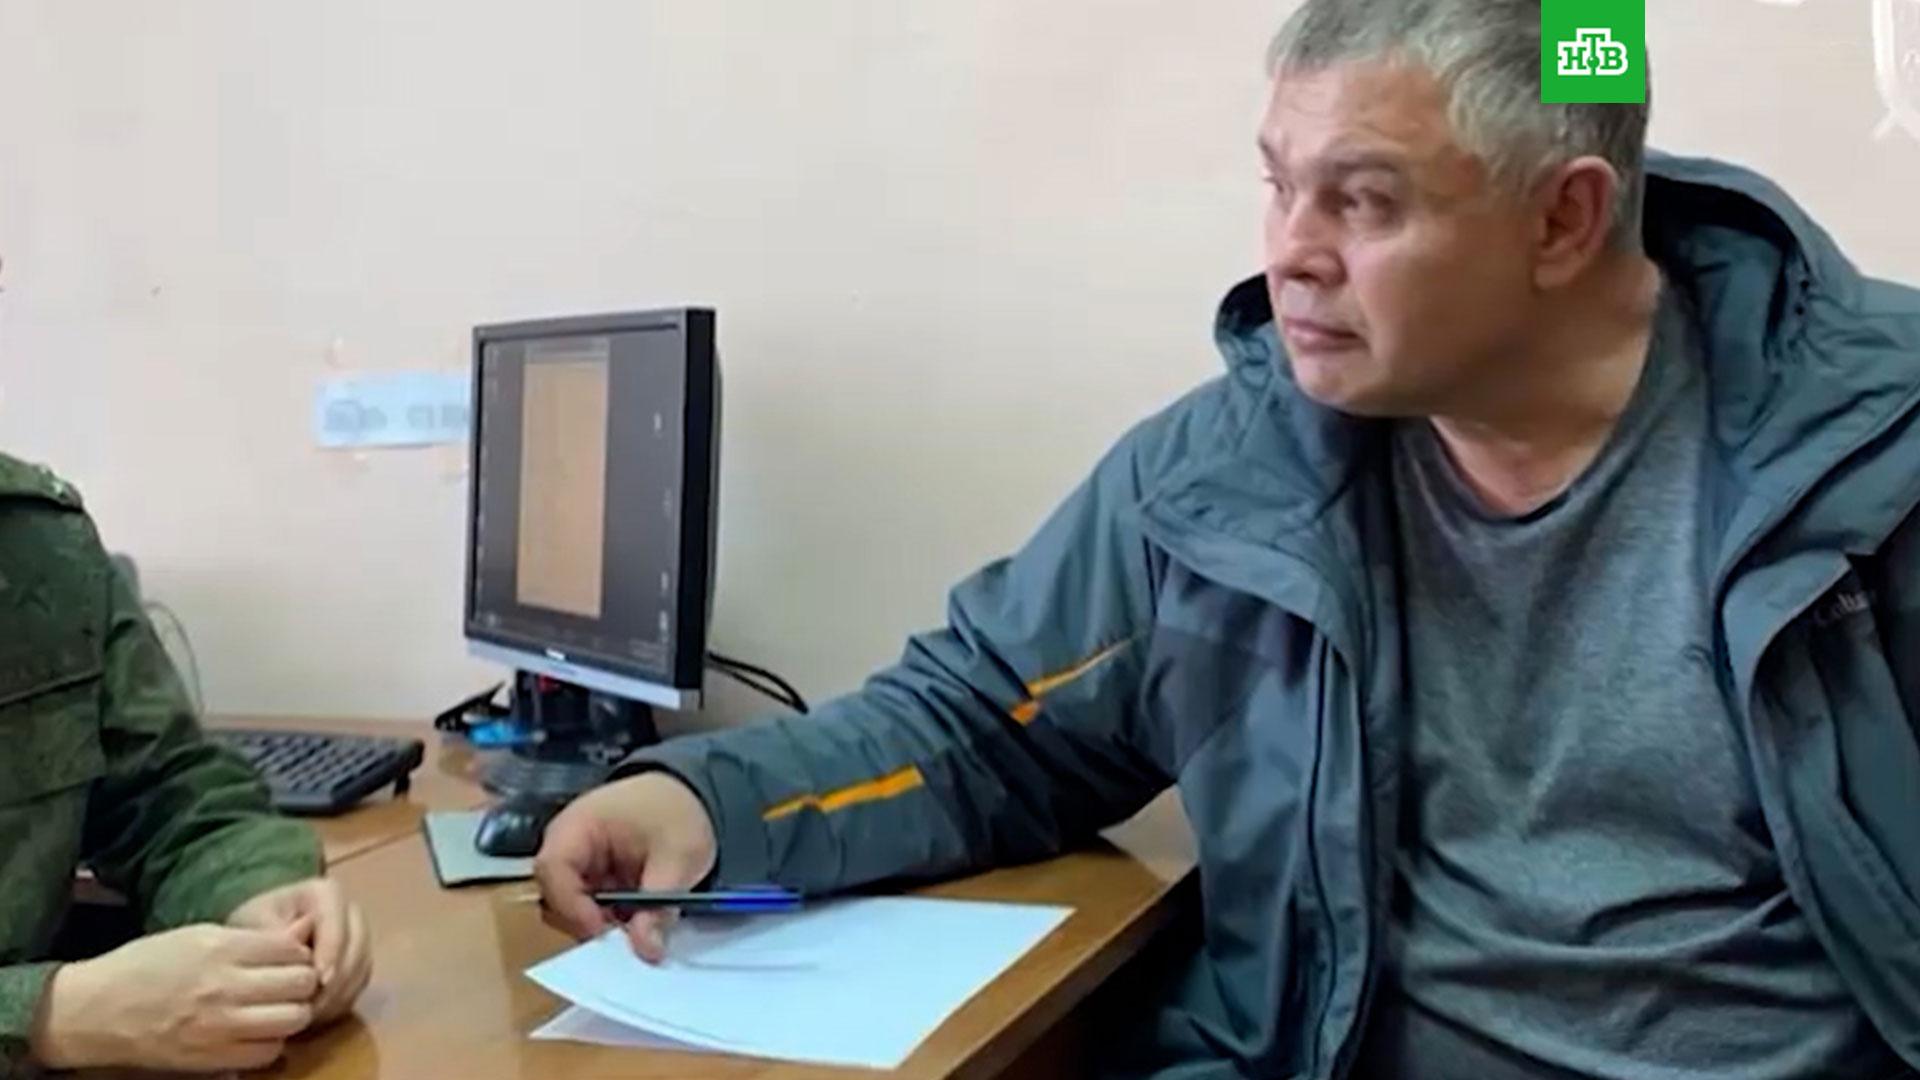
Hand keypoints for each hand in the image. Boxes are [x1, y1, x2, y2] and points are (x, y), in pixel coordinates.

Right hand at [31, 924, 316, 1072]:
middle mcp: (225, 986)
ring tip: (276, 1009)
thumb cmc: (145, 965)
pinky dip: (271, 1043)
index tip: (287, 958)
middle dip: (302, 982)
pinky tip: (257, 1033)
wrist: (94, 1011)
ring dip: (292, 1013)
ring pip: (294, 1019)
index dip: (296, 952)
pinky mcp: (212, 1058)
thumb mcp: (196, 935)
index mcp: (221, 948)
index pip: (292, 948)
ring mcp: (220, 1025)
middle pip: (302, 983)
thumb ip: (250, 939)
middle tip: (288, 985)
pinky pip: (268, 1052)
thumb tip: (301, 934)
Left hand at [227, 878, 371, 1023]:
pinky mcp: (358, 962)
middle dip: (337, 981)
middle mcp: (350, 912)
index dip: (331, 952)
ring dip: (339, 995)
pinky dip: (341, 1001)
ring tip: (310, 1015)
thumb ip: (276, 936)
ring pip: (361, 969)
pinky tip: (317, 1015)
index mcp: (327, 893)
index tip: (318, 980)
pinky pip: (359, 984)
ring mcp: (358, 937)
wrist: (258, 933)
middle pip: (357, 948)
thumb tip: (303, 957)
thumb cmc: (253, 924)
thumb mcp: (254, 924)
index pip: (338, 924)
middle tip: (314, 1007)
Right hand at [533, 771, 717, 962]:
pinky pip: (591, 912)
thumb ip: (659, 904)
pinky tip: (640, 921)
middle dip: (589, 923)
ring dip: (604, 925)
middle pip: (555, 898)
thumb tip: (645, 949)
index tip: (603, 931)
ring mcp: (578, 867)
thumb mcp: (679, 856)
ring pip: (572, 912)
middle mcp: (567, 846)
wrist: (689, 797)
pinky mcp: (592, 883)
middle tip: (627, 940)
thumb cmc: (676, 812)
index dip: (571, 906)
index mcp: (578, 825)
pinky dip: (613, 922)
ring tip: (639, 926)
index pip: (552, 869)